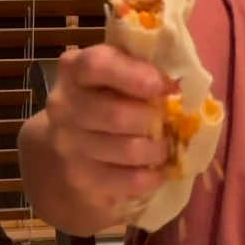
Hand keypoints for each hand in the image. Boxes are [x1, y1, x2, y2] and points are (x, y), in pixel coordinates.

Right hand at [35, 44, 172, 218]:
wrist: (69, 149)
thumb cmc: (106, 101)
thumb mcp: (117, 75)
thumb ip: (143, 69)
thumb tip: (180, 83)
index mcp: (74, 70)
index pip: (96, 65)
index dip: (134, 75)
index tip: (165, 86)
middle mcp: (63, 106)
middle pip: (115, 114)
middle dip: (153, 120)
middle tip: (171, 122)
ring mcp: (68, 145)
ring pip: (127, 149)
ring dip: (156, 150)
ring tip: (164, 148)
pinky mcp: (80, 179)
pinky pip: (129, 180)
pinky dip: (152, 177)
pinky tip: (155, 172)